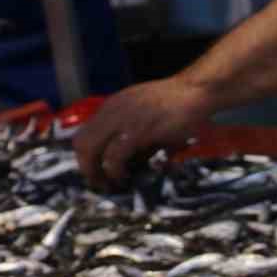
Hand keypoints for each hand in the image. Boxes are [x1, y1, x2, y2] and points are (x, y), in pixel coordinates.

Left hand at [74, 77, 215, 188]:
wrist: (194, 91)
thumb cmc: (177, 104)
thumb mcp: (146, 114)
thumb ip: (134, 134)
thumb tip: (132, 161)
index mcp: (111, 107)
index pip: (84, 134)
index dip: (86, 157)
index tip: (97, 172)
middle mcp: (110, 112)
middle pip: (81, 144)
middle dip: (87, 168)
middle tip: (100, 183)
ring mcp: (122, 121)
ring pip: (91, 150)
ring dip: (97, 172)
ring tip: (111, 184)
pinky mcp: (136, 132)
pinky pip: (114, 156)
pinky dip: (115, 171)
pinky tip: (125, 178)